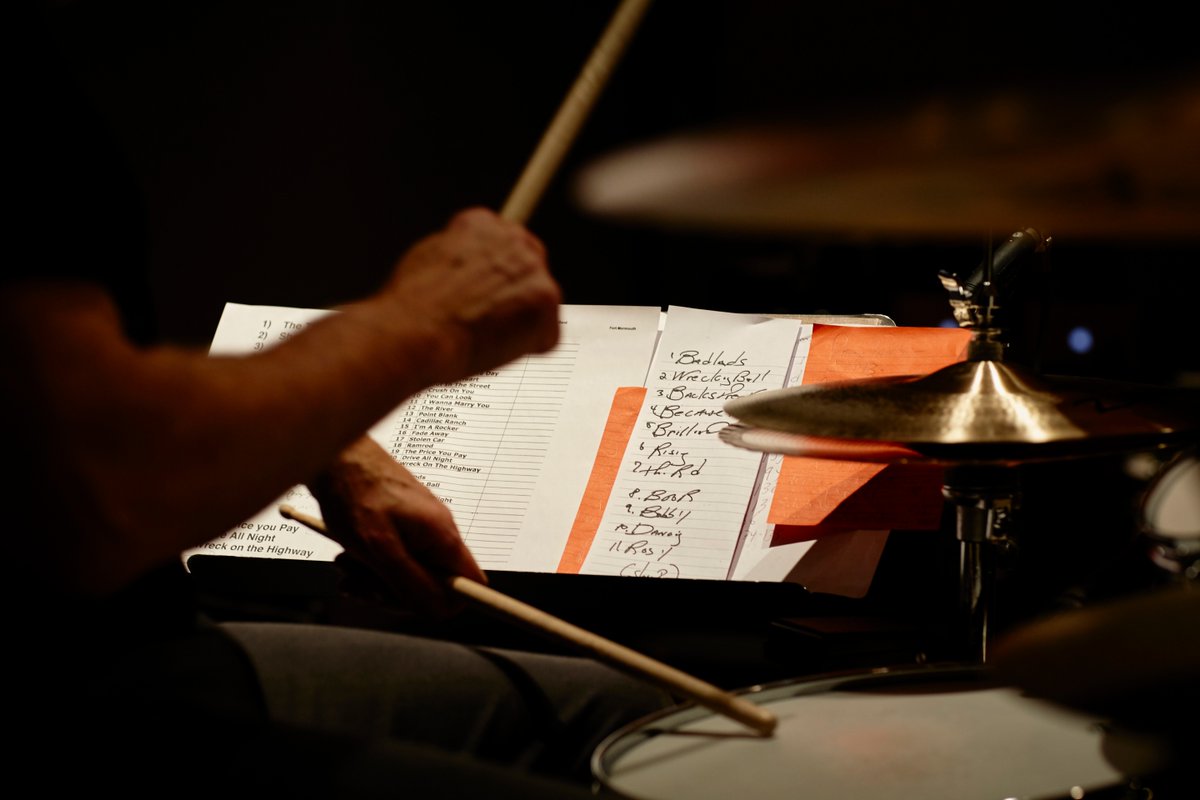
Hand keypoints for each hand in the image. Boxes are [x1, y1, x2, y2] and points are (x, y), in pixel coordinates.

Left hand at [305, 436, 485, 616]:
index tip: (412, 606)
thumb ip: (412, 580)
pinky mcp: (405, 527)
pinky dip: (372, 566)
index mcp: (442, 536)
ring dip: (377, 580)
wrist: (337, 456)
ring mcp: (422, 529)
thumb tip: (441, 609)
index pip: (472, 585)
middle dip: (396, 593)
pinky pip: (397, 560)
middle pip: (435, 586)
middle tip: (363, 586)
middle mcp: (439, 533)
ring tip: (348, 567)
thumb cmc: (356, 491)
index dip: (447, 603)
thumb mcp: (379, 546)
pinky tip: (350, 560)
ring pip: (411, 574)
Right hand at [382, 207, 560, 382]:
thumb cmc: (412, 309)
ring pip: (539, 304)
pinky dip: (525, 349)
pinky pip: (546, 336)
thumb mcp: (428, 263)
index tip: (488, 293)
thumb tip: (468, 272)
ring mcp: (533, 268)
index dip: (495, 276)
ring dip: (520, 324)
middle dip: (517, 296)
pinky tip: (496, 348)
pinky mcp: (546, 301)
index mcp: (481, 224)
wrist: (415, 332)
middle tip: (491, 322)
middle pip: (531, 269)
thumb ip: (460, 260)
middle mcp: (512, 238)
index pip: (505, 245)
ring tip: (483, 337)